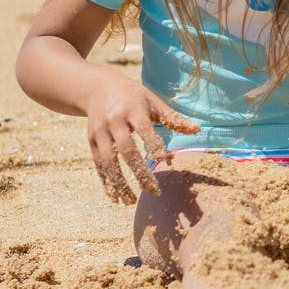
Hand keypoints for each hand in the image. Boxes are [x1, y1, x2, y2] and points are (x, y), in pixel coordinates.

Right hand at [83, 71, 198, 204]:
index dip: (154, 145)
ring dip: (119, 183)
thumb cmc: (132, 95)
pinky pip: (98, 165)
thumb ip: (173, 118)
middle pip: (127, 150)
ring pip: (109, 161)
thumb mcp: (152, 101)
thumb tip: (197, 130)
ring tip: (130, 201)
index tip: (165, 161)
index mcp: (133, 109)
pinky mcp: (91, 141)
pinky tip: (115, 197)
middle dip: (139, 172)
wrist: (96, 87)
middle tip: (154, 191)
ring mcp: (100, 132)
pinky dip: (106, 182)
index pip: (144, 130)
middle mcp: (114, 121)